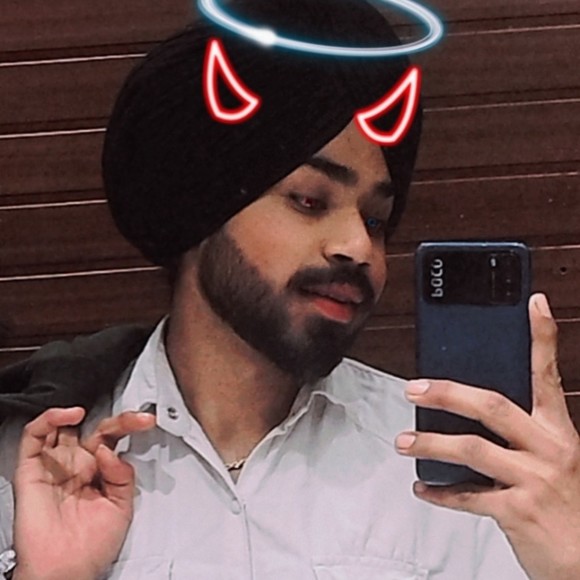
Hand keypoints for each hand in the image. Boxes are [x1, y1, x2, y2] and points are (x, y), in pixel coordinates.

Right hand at [13, 407, 154, 579]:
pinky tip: (67, 417)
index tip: (147, 420)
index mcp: (99, 472)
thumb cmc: (91, 547)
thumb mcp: (122, 507)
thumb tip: (109, 450)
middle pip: (94, 429)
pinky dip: (48, 420)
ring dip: (75, 413)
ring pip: (61, 427)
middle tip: (135, 419)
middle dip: (116, 420)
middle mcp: (77, 465)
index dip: (130, 425)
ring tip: (90, 414)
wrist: (66, 571)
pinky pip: (33, 438)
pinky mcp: (31, 471)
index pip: (114, 439)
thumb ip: (122, 475)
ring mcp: (55, 466)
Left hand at [395, 293, 579, 579]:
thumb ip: (521, 434)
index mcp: (557, 432)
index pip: (547, 375)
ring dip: (430, 444)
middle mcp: (548, 449)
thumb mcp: (554, 459)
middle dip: (448, 393)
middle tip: (414, 388)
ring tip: (404, 443)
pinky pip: (467, 496)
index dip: (542, 337)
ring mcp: (534, 480)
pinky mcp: (518, 512)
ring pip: (471, 450)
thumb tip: (471, 410)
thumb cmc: (567, 503)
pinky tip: (423, 488)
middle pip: (492, 406)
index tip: (534, 303)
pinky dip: (440, 493)